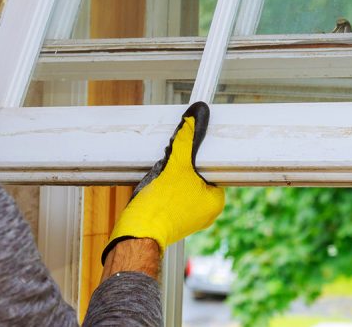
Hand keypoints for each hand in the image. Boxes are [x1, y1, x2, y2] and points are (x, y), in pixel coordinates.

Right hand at [101, 102, 225, 263]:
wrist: (135, 235)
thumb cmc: (159, 206)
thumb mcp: (176, 166)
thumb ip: (186, 140)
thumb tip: (195, 117)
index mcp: (216, 201)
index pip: (215, 168)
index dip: (203, 156)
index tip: (194, 147)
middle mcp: (208, 212)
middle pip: (199, 176)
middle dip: (186, 166)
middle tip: (174, 162)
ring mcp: (192, 219)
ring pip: (186, 186)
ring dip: (175, 176)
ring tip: (164, 175)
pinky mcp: (175, 222)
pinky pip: (175, 197)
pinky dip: (168, 189)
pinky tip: (158, 185)